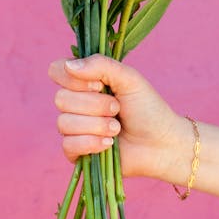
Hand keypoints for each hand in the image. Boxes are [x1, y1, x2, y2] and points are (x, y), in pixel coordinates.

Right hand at [48, 55, 193, 183]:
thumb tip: (69, 65)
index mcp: (84, 81)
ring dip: (97, 125)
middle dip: (94, 105)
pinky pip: (68, 145)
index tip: (100, 85)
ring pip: (64, 123)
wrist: (161, 144)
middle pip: (61, 99)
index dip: (74, 79)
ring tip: (117, 129)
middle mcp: (75, 103)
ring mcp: (74, 129)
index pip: (56, 71)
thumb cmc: (147, 109)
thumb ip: (101, 65)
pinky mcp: (76, 152)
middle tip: (117, 108)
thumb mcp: (129, 79)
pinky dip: (92, 143)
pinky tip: (109, 144)